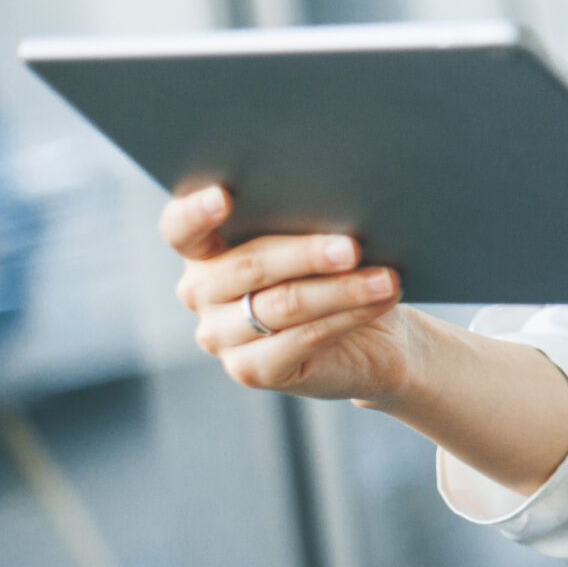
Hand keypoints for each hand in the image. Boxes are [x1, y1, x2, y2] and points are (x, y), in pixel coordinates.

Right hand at [162, 187, 417, 401]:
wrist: (370, 336)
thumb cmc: (341, 270)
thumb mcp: (322, 238)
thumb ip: (310, 221)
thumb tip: (342, 204)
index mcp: (205, 249)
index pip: (181, 228)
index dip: (196, 212)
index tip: (223, 196)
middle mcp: (201, 291)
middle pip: (249, 265)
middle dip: (307, 253)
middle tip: (352, 247)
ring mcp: (220, 335)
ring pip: (283, 304)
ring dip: (342, 289)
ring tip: (386, 278)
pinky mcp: (251, 370)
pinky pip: (301, 339)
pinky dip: (347, 317)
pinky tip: (379, 301)